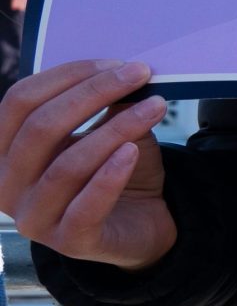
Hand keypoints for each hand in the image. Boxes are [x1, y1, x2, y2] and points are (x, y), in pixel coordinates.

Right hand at [0, 60, 176, 269]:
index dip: (66, 76)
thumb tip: (121, 71)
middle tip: (138, 75)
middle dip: (92, 94)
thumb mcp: (107, 131)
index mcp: (4, 152)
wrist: (141, 223)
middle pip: (40, 128)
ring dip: (115, 130)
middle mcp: (6, 186)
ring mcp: (34, 218)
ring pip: (66, 165)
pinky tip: (132, 151)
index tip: (115, 63)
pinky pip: (85, 206)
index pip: (19, 102)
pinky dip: (110, 176)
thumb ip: (105, 106)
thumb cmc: (115, 171)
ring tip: (154, 107)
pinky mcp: (69, 242)